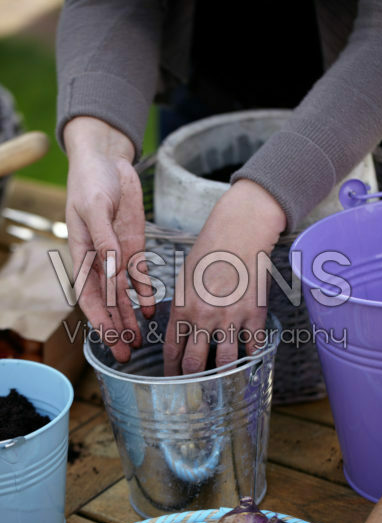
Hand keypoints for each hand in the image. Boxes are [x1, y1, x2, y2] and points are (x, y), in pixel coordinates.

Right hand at [64, 117, 153, 361]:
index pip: (89, 295)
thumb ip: (103, 239)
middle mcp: (99, 262)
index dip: (98, 319)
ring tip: (139, 342)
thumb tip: (111, 269)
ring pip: (124, 296)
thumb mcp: (94, 207)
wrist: (108, 162)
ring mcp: (118, 256)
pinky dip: (145, 294)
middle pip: (107, 303)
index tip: (109, 339)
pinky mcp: (134, 247)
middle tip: (127, 354)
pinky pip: (140, 277)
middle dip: (116, 329)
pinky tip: (151, 311)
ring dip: (130, 318)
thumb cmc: (92, 182)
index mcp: (82, 254)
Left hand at [163, 179, 285, 374]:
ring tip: (220, 387)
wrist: (240, 233)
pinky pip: (253, 349)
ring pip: (224, 363)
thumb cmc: (209, 253)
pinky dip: (250, 360)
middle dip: (191, 384)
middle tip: (193, 394)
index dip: (171, 372)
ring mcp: (231, 318)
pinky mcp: (255, 315)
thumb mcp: (184, 279)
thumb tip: (179, 334)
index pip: (172, 352)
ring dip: (221, 379)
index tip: (172, 381)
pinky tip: (247, 366)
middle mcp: (204, 317)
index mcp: (182, 308)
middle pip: (194, 365)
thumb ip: (181, 309)